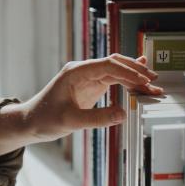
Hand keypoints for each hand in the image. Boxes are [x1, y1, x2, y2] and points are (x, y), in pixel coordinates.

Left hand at [0, 54, 162, 156]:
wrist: (30, 122)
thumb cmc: (44, 119)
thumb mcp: (70, 121)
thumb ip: (97, 118)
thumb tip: (123, 114)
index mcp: (76, 72)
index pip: (108, 66)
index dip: (128, 72)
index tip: (143, 80)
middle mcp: (84, 70)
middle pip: (115, 64)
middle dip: (135, 70)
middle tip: (154, 80)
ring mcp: (88, 77)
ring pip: (116, 71)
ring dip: (134, 76)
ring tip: (152, 84)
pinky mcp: (91, 86)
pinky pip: (113, 80)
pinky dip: (127, 81)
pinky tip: (140, 77)